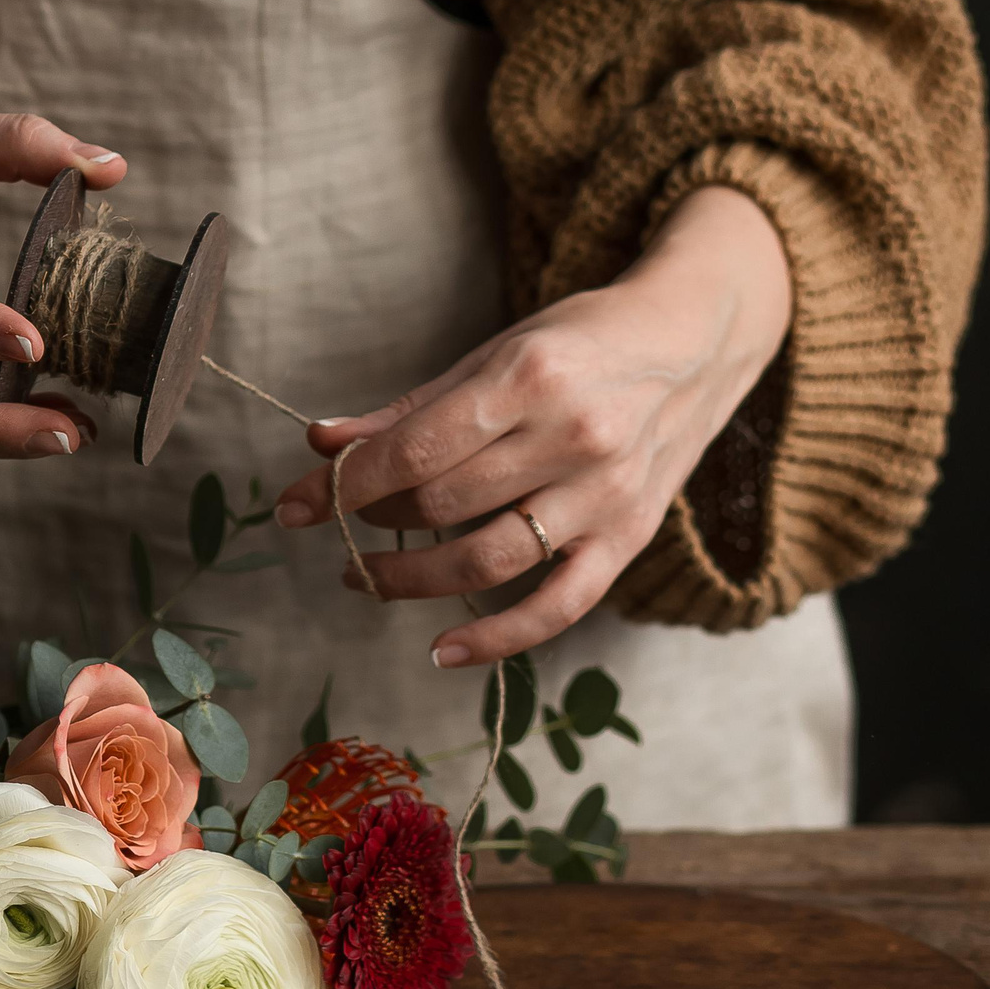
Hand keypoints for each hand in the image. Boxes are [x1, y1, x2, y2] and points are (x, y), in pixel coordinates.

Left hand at [271, 186, 792, 664]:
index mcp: (528, 380)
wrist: (696, 339)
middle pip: (441, 504)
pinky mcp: (629, 538)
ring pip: (486, 559)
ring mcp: (606, 495)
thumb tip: (320, 443)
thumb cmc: (579, 344)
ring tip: (364, 577)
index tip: (293, 505)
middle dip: (372, 522)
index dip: (343, 486)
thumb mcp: (491, 356)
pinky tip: (440, 649)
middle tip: (339, 527)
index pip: (413, 450)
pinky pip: (558, 606)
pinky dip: (497, 638)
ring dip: (409, 579)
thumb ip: (405, 409)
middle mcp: (572, 438)